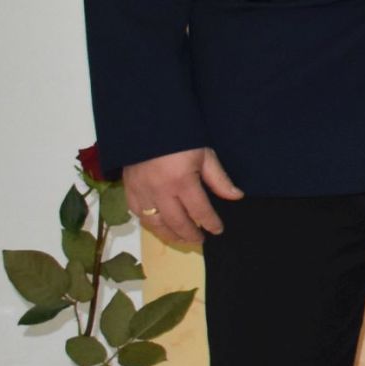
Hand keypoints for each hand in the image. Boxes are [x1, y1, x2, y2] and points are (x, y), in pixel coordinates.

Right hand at [122, 149, 242, 249]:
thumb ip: (219, 179)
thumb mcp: (205, 155)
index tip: (218, 230)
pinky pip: (138, 215)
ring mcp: (141, 193)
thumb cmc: (180, 138)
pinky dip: (151, 224)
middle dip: (190, 235)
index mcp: (182, 181)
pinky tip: (161, 226)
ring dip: (170, 235)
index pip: (199, 211)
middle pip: (177, 222)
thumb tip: (236, 197)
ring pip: (155, 224)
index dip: (211, 223)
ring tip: (182, 239)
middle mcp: (160, 191)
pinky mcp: (129, 190)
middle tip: (200, 240)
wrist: (147, 124)